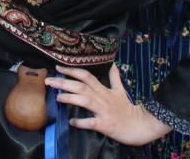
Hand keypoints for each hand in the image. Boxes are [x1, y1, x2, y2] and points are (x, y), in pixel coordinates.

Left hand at [47, 65, 170, 145]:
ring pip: (85, 101)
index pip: (86, 76)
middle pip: (81, 87)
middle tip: (48, 81)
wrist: (141, 125)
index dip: (72, 71)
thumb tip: (112, 64)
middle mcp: (102, 98)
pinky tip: (71, 121)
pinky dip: (81, 122)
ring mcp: (103, 111)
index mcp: (104, 90)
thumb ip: (114, 78)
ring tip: (57, 98)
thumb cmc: (127, 109)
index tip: (58, 68)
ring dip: (70, 98)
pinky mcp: (105, 125)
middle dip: (64, 83)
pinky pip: (92, 123)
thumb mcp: (121, 91)